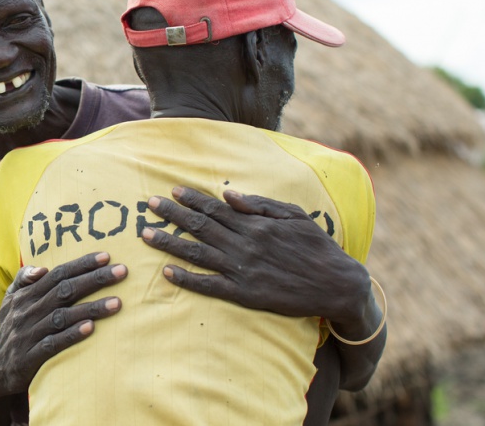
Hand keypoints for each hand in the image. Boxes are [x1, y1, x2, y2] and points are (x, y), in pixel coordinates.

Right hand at [0, 252, 126, 393]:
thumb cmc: (12, 327)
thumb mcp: (11, 300)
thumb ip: (23, 279)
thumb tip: (42, 267)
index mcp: (25, 295)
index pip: (57, 274)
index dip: (81, 264)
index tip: (106, 256)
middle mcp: (27, 311)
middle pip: (64, 291)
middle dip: (94, 279)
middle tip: (122, 272)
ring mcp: (28, 334)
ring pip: (62, 317)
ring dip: (91, 308)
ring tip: (118, 303)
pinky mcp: (30, 357)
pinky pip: (53, 344)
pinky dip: (72, 335)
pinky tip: (91, 328)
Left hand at [141, 187, 369, 323]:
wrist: (337, 285)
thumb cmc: (318, 247)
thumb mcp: (295, 215)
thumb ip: (260, 204)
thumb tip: (229, 193)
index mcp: (256, 224)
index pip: (216, 208)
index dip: (192, 199)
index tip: (171, 190)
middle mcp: (245, 244)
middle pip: (200, 226)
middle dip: (172, 214)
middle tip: (148, 205)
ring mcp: (243, 270)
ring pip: (198, 253)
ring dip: (169, 243)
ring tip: (146, 235)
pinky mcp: (245, 294)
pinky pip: (209, 286)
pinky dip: (187, 279)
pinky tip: (167, 273)